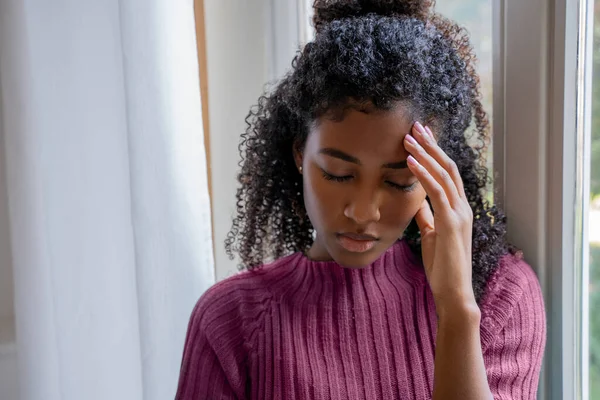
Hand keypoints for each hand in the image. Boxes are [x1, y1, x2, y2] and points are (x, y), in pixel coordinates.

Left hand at [404, 122, 476, 316]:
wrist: (453, 291)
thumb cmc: (441, 265)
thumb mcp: (431, 234)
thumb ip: (427, 216)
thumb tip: (417, 201)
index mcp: (458, 208)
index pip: (447, 174)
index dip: (434, 153)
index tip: (421, 137)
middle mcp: (463, 207)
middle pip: (448, 167)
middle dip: (432, 145)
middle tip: (416, 125)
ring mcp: (460, 213)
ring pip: (443, 174)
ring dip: (425, 154)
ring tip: (408, 137)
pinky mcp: (452, 223)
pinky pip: (437, 192)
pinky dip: (423, 174)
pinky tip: (410, 161)